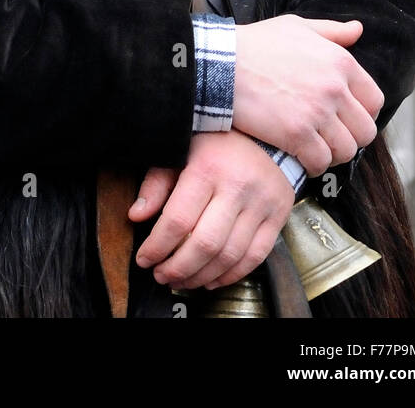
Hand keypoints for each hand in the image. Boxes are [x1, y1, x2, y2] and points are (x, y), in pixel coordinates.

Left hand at [128, 131, 295, 290]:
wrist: (260, 133)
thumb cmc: (211, 145)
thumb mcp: (178, 153)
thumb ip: (156, 184)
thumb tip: (136, 216)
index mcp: (208, 167)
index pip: (178, 219)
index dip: (158, 246)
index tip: (145, 260)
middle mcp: (238, 185)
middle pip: (205, 243)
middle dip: (178, 268)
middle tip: (162, 276)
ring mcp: (262, 202)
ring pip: (230, 255)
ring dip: (201, 276)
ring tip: (182, 280)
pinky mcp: (278, 215)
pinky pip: (255, 257)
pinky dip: (231, 275)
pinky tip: (210, 278)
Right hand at [233, 15, 382, 174]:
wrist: (221, 63)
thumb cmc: (255, 44)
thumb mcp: (296, 26)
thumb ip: (331, 31)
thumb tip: (358, 29)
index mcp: (340, 61)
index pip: (374, 100)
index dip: (363, 113)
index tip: (346, 119)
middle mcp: (335, 88)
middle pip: (365, 131)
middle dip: (350, 138)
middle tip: (329, 137)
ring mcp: (317, 113)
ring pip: (346, 150)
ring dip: (331, 154)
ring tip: (314, 148)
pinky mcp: (297, 134)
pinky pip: (320, 162)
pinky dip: (312, 165)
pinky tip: (299, 157)